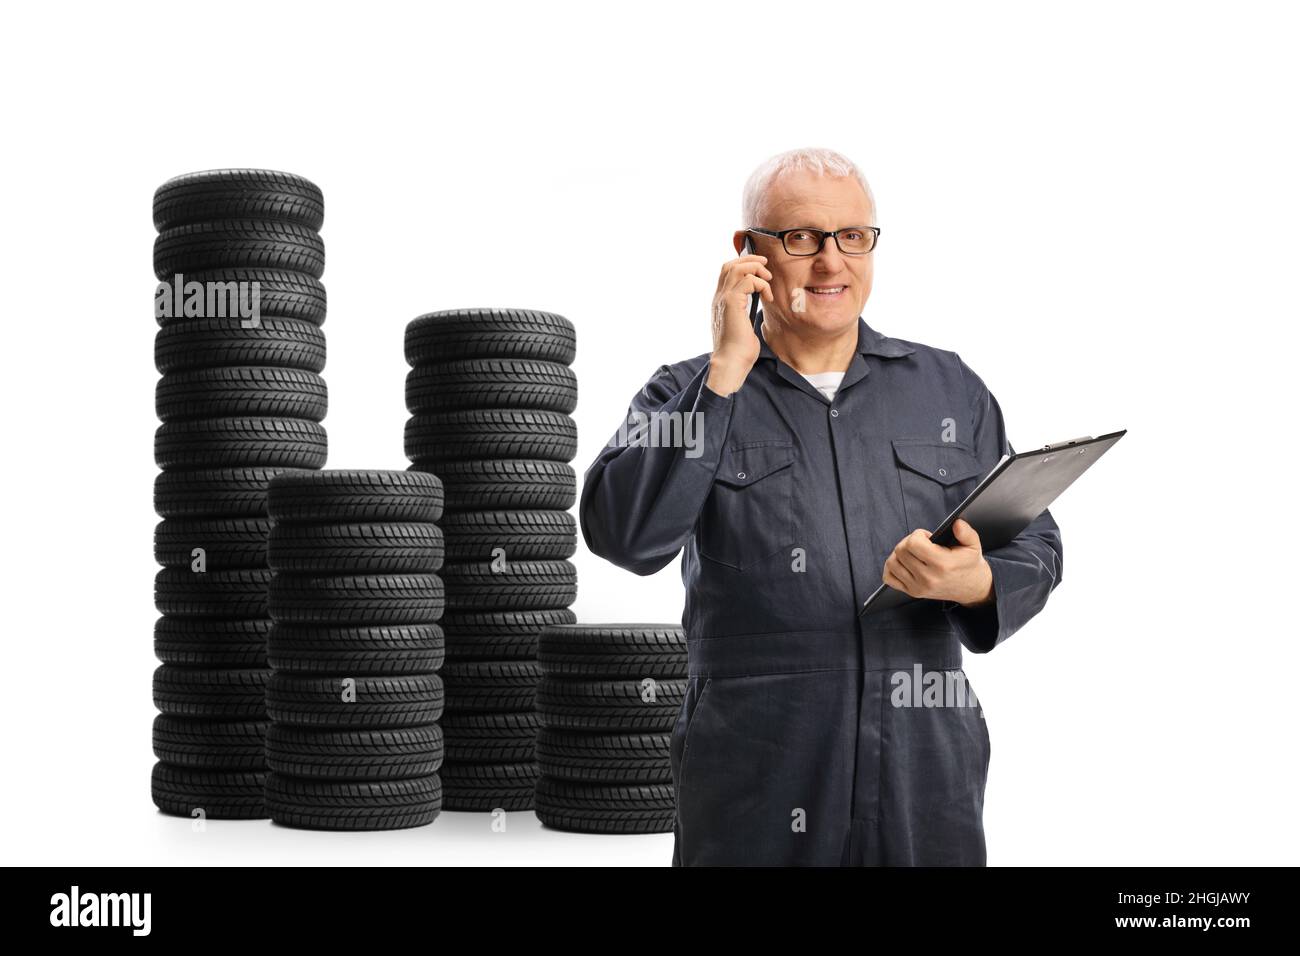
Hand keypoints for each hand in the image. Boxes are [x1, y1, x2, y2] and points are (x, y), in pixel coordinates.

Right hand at [707, 253, 771, 394]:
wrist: (731, 362)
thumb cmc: (739, 351)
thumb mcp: (743, 326)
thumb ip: (745, 313)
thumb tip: (757, 307)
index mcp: (720, 303)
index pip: (726, 274)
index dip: (743, 265)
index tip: (760, 270)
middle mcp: (719, 298)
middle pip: (729, 265)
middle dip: (749, 260)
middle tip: (765, 265)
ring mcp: (723, 299)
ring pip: (737, 267)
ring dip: (756, 269)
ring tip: (768, 279)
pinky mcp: (731, 302)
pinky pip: (748, 280)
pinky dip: (762, 284)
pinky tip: (767, 297)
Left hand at [882, 518, 994, 606]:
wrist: (971, 589)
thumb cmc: (969, 564)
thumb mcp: (974, 546)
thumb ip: (966, 533)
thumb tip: (956, 523)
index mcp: (943, 564)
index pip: (913, 544)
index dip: (918, 535)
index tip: (927, 537)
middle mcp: (928, 578)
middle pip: (901, 550)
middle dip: (909, 541)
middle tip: (921, 544)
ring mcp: (919, 587)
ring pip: (892, 563)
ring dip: (899, 554)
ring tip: (913, 553)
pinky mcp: (912, 592)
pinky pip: (889, 578)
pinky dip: (892, 568)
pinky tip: (904, 563)